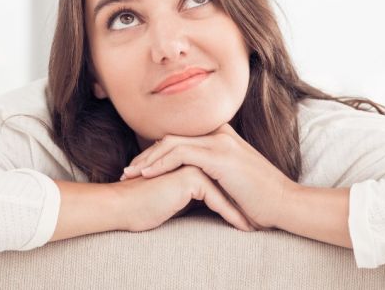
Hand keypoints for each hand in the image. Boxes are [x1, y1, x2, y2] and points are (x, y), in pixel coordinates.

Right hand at [116, 165, 254, 232]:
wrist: (124, 206)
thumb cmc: (146, 204)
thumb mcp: (179, 197)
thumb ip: (195, 191)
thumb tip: (214, 197)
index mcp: (193, 159)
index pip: (223, 176)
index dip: (237, 195)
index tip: (251, 212)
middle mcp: (195, 156)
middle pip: (228, 179)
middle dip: (243, 201)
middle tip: (260, 220)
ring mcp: (193, 164)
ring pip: (226, 189)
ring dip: (240, 209)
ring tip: (254, 227)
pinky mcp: (190, 176)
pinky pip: (216, 198)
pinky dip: (230, 214)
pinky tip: (241, 228)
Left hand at [120, 123, 296, 229]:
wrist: (284, 203)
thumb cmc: (260, 199)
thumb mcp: (232, 180)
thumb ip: (213, 173)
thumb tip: (190, 183)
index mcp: (223, 136)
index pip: (181, 137)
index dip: (158, 151)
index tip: (140, 168)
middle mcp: (220, 133)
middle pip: (172, 137)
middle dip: (147, 154)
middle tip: (129, 171)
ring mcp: (220, 142)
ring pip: (172, 142)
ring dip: (148, 159)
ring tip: (132, 174)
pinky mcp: (219, 155)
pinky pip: (181, 154)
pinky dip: (161, 164)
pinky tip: (148, 175)